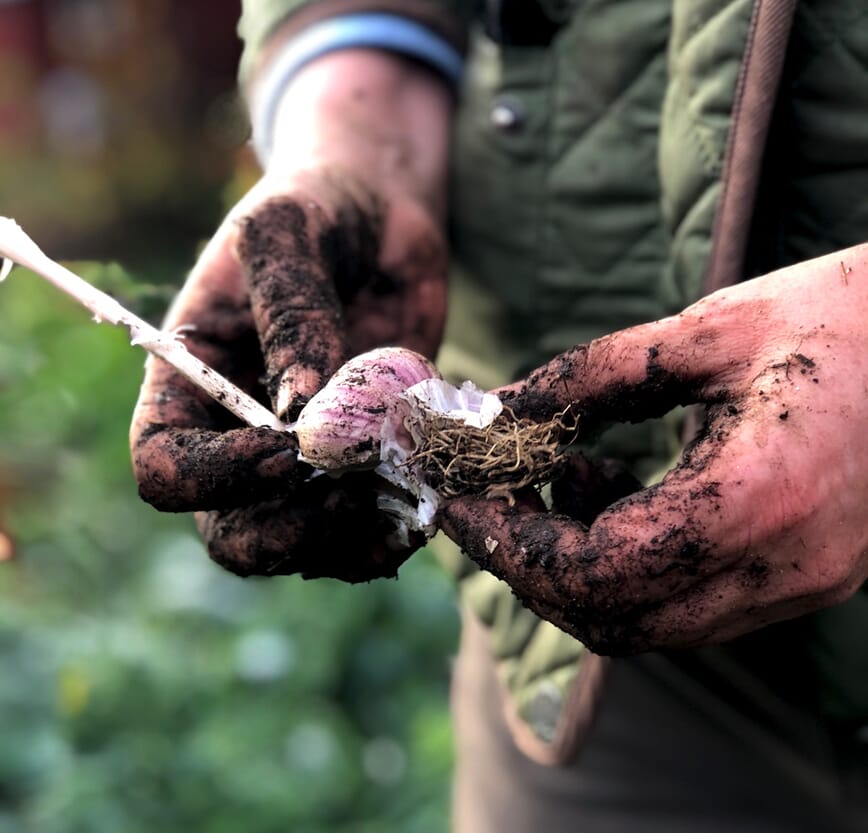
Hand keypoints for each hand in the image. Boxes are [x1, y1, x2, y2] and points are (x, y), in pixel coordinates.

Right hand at [130, 51, 450, 580]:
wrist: (383, 221)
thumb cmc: (318, 209)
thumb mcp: (288, 231)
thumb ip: (289, 309)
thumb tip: (300, 409)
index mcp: (192, 381)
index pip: (164, 463)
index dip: (217, 474)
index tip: (289, 444)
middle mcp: (237, 435)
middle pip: (229, 534)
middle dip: (287, 531)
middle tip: (353, 491)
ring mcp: (302, 460)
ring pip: (298, 549)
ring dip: (347, 542)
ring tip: (402, 502)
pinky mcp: (361, 466)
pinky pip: (357, 539)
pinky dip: (386, 539)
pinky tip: (418, 511)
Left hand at [441, 245, 867, 652]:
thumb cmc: (845, 315)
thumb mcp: (708, 331)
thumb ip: (590, 377)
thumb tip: (496, 414)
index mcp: (756, 500)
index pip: (593, 573)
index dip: (508, 543)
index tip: (459, 500)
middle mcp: (780, 569)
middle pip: (608, 619)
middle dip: (528, 561)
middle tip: (490, 494)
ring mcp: (798, 586)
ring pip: (644, 624)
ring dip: (574, 564)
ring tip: (558, 475)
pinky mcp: (800, 579)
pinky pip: (684, 604)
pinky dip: (622, 562)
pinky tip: (610, 489)